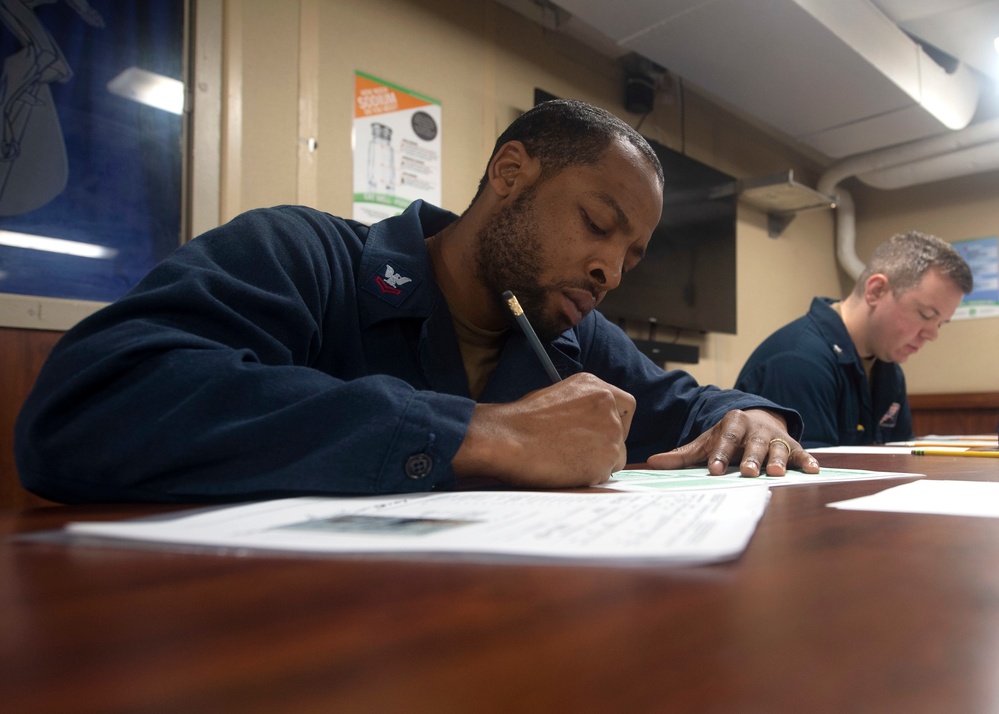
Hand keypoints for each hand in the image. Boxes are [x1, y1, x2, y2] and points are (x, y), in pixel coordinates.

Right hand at [454, 373, 634, 487]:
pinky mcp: (607, 459)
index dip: (617, 421)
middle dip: (605, 445)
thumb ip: (583, 406)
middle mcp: (608, 407)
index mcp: (596, 387)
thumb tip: (589, 423)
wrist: (508, 438)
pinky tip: (566, 471)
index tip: (602, 432)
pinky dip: (589, 476)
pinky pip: (605, 474)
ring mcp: (611, 433)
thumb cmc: (523, 420)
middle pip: (622, 434)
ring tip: (567, 461)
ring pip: (616, 456)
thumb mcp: (559, 396)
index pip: (626, 405)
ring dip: (597, 463)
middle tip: (579, 453)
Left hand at [645, 408, 819, 476]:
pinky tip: (813, 470)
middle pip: (753, 443)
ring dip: (778, 460)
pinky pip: (801, 453)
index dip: (720, 454)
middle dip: (751, 457)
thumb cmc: (727, 437)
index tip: (714, 469)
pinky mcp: (793, 445)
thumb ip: (682, 455)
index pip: (725, 439)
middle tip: (748, 472)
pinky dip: (807, 460)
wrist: (757, 418)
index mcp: (732, 423)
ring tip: (777, 473)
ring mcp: (775, 436)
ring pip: (778, 448)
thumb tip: (652, 462)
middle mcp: (756, 428)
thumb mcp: (705, 442)